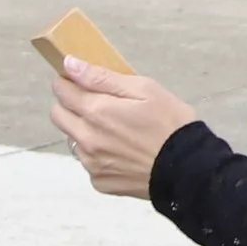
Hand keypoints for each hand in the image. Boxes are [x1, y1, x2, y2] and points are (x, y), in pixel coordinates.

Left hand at [48, 57, 198, 197]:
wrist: (188, 169)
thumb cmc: (170, 123)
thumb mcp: (143, 89)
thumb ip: (101, 77)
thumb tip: (70, 64)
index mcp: (96, 111)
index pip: (62, 90)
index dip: (68, 81)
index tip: (77, 80)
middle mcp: (87, 139)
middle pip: (58, 115)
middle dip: (70, 104)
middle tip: (95, 102)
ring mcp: (91, 163)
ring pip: (72, 139)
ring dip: (84, 130)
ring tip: (114, 129)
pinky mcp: (100, 181)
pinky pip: (88, 163)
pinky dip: (98, 155)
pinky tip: (121, 151)